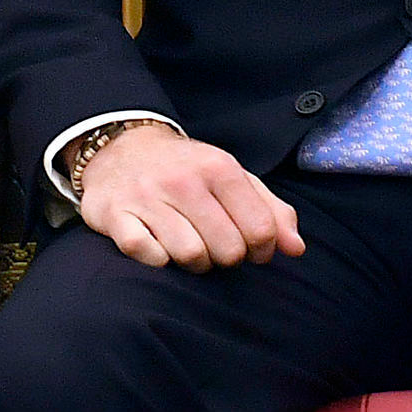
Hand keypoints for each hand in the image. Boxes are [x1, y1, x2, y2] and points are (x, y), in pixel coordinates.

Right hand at [75, 126, 305, 272]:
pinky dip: (157, 259)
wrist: (121, 148)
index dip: (262, 250)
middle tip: (218, 247)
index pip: (260, 229)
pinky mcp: (116, 215)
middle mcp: (184, 181)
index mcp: (219, 168)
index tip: (252, 248)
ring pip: (190, 256)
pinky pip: (147, 255)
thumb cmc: (188, 171)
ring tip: (191, 247)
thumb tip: (296, 249)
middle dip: (228, 258)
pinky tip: (159, 246)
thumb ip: (271, 210)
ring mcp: (147, 198)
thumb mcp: (232, 177)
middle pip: (228, 250)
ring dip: (195, 263)